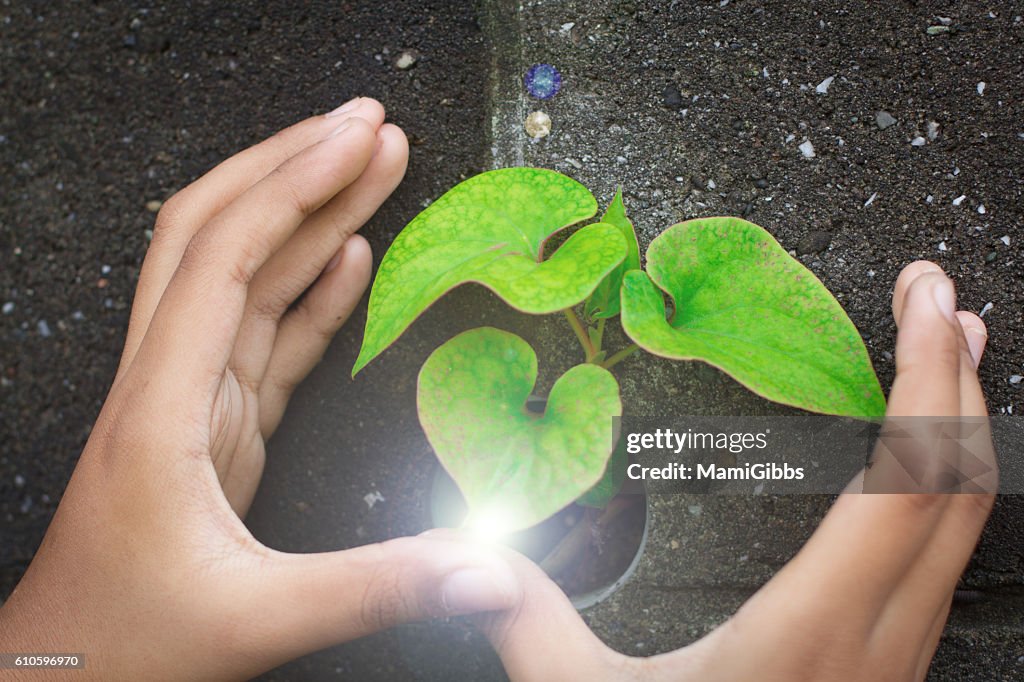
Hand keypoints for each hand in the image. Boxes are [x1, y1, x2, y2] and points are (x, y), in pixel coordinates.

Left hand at [0, 99, 518, 679]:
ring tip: (373, 167)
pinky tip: (349, 256)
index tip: (355, 141)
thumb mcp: (259, 619)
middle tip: (367, 127)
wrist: (64, 672)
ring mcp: (193, 398)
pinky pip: (265, 333)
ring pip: (247, 276)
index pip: (223, 256)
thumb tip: (489, 566)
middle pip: (219, 234)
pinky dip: (309, 286)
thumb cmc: (129, 643)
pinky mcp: (218, 424)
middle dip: (294, 167)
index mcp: (162, 406)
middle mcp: (170, 381)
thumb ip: (379, 584)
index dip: (292, 186)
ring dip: (308, 214)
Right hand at [480, 262, 994, 680]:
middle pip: (956, 485)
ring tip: (948, 347)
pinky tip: (921, 462)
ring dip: (962, 425)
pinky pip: (942, 554)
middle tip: (937, 292)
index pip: (907, 478)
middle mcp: (879, 636)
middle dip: (954, 375)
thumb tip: (471, 553)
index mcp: (812, 628)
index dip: (923, 379)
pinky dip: (946, 480)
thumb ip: (529, 624)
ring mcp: (897, 655)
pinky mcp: (891, 664)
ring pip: (963, 521)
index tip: (923, 302)